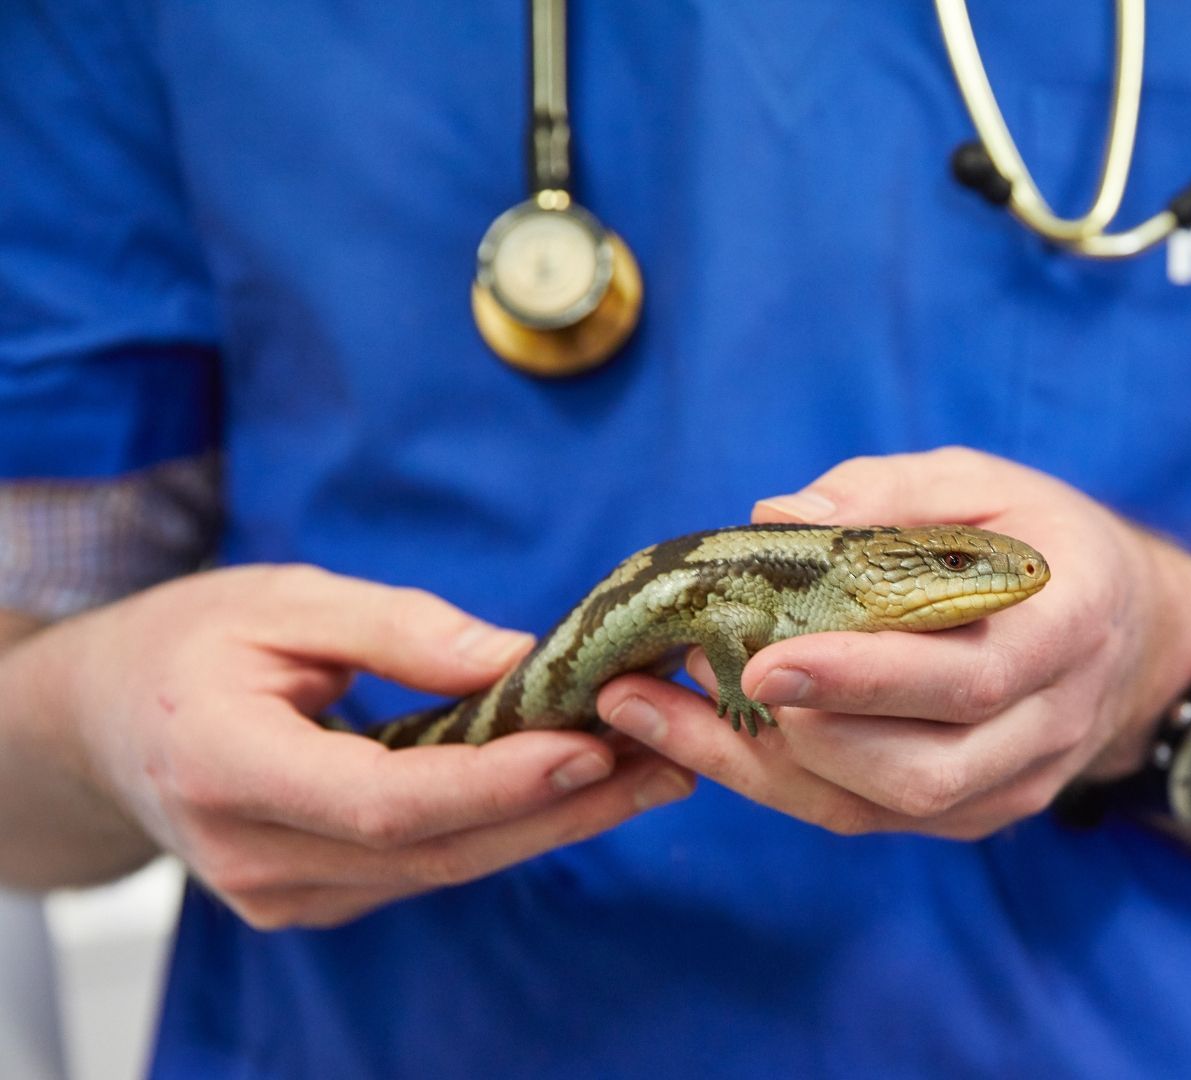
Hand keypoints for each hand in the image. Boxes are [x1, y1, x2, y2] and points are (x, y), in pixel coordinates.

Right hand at [15, 565, 692, 927]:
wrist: (100, 721)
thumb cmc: (187, 641)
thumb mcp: (285, 599)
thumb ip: (402, 630)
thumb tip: (523, 659)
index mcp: (227, 765)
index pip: (389, 799)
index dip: (500, 781)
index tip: (595, 743)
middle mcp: (254, 853)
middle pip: (437, 848)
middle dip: (565, 805)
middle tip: (671, 756)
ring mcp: (282, 893)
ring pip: (444, 867)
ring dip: (556, 820)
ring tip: (656, 768)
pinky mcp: (314, 897)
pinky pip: (426, 866)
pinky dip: (508, 826)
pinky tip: (581, 785)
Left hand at [597, 447, 1190, 839]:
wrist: (1126, 631)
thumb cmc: (1040, 539)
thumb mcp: (985, 483)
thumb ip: (889, 493)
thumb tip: (780, 514)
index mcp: (1069, 626)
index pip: (973, 678)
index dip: (869, 678)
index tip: (767, 659)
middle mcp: (1052, 722)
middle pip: (928, 769)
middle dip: (807, 735)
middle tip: (707, 674)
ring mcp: (1015, 782)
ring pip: (887, 807)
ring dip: (769, 765)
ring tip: (673, 704)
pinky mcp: (973, 813)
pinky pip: (866, 816)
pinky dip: (778, 781)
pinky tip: (702, 734)